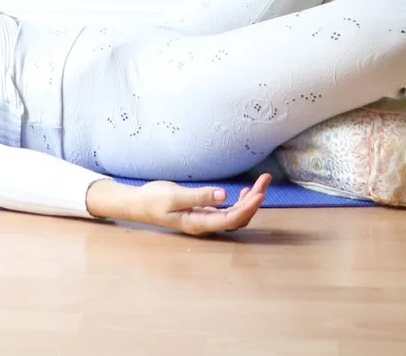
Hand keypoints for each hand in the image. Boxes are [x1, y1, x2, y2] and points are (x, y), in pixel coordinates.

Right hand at [87, 172, 270, 235]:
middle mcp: (206, 224)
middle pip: (238, 218)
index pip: (230, 220)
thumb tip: (224, 196)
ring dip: (250, 201)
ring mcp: (206, 219)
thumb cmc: (153, 200)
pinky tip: (245, 191)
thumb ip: (199, 197)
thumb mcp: (174, 197)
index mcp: (199, 223)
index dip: (247, 209)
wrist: (139, 204)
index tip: (259, 194)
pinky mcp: (205, 212)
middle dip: (255, 201)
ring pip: (236, 215)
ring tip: (261, 183)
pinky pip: (229, 211)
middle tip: (266, 180)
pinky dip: (240, 202)